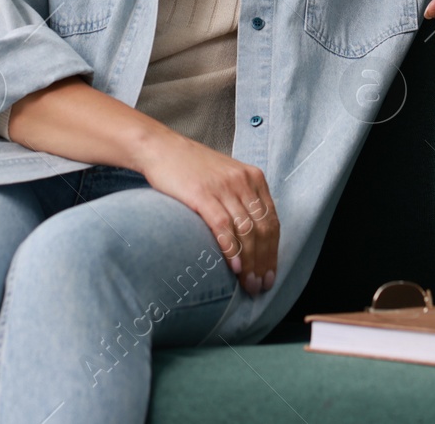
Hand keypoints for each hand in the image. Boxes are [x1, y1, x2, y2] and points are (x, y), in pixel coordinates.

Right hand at [138, 131, 278, 296]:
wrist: (161, 148)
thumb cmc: (191, 168)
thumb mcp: (225, 177)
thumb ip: (241, 199)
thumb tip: (251, 238)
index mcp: (254, 178)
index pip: (272, 222)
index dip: (273, 252)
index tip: (269, 275)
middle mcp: (243, 181)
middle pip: (262, 230)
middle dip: (263, 262)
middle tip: (259, 286)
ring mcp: (223, 187)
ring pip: (246, 231)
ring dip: (250, 262)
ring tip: (248, 284)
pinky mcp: (203, 193)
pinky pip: (223, 226)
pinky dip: (231, 249)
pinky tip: (234, 267)